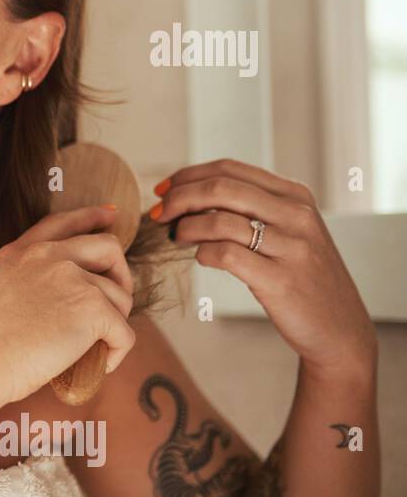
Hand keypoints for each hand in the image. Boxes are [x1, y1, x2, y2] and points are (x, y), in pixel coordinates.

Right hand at [0, 204, 135, 414]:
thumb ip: (22, 284)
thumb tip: (54, 304)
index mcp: (19, 253)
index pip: (62, 222)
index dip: (91, 217)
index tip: (110, 216)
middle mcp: (47, 257)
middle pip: (107, 247)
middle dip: (121, 275)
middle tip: (115, 304)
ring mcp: (72, 279)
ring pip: (119, 298)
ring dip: (115, 325)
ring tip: (98, 347)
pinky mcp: (92, 308)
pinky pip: (124, 333)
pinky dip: (118, 352)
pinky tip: (102, 364)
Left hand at [151, 157, 376, 379]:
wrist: (338, 327)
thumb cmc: (300, 276)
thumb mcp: (287, 230)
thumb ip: (250, 208)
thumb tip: (189, 195)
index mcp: (294, 195)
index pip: (229, 169)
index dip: (187, 176)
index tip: (163, 191)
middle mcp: (296, 214)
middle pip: (220, 188)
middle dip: (178, 198)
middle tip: (158, 214)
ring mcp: (291, 246)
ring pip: (219, 220)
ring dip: (185, 228)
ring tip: (176, 238)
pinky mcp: (280, 279)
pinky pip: (225, 255)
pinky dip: (203, 253)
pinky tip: (201, 258)